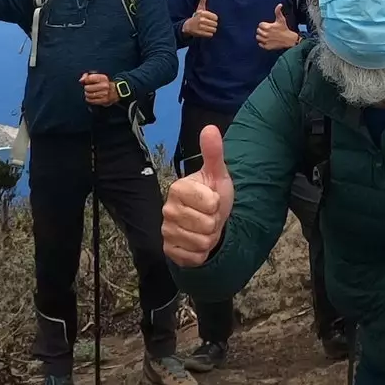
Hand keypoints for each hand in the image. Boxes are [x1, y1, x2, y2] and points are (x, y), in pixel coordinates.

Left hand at [80, 72, 117, 106]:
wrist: (115, 91)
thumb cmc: (102, 83)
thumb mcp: (97, 76)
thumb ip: (87, 76)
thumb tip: (81, 81)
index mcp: (103, 78)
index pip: (88, 79)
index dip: (85, 81)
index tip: (87, 82)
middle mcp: (105, 85)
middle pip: (87, 88)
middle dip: (86, 88)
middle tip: (89, 88)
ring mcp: (105, 93)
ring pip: (89, 95)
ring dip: (87, 94)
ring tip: (90, 93)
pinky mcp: (104, 100)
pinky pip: (91, 101)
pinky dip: (89, 99)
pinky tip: (91, 97)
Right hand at [162, 126, 234, 265]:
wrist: (208, 220)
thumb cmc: (212, 195)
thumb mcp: (217, 174)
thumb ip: (214, 153)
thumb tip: (210, 127)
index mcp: (178, 188)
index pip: (210, 203)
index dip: (218, 204)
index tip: (212, 201)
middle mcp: (167, 209)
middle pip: (207, 224)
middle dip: (215, 223)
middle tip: (209, 216)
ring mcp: (166, 231)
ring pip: (201, 242)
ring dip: (209, 238)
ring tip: (204, 228)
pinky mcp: (169, 250)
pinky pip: (194, 257)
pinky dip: (201, 253)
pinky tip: (197, 242)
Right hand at [184, 0, 218, 38]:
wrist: (187, 26)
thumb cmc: (196, 16)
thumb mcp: (199, 8)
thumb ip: (203, 0)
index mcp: (202, 13)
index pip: (215, 17)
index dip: (214, 19)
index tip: (211, 19)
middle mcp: (201, 20)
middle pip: (215, 24)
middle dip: (213, 25)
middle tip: (209, 24)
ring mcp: (200, 27)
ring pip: (213, 30)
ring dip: (212, 30)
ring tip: (208, 28)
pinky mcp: (200, 34)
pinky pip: (210, 35)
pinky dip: (209, 34)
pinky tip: (206, 32)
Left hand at [256, 4, 299, 50]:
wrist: (289, 40)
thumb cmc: (284, 29)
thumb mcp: (281, 19)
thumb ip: (278, 11)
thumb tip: (279, 5)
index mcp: (268, 27)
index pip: (260, 25)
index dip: (264, 25)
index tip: (268, 26)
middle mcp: (266, 34)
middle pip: (258, 31)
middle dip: (262, 30)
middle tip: (268, 30)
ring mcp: (266, 41)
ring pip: (258, 37)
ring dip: (261, 36)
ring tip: (266, 35)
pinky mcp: (267, 46)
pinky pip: (260, 44)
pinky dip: (262, 43)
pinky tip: (267, 40)